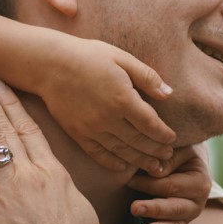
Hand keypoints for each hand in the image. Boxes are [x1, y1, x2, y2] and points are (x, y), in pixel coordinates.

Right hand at [39, 35, 176, 174]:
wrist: (49, 63)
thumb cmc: (88, 56)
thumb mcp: (122, 58)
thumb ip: (147, 77)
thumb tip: (169, 93)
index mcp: (123, 99)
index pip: (151, 124)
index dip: (164, 135)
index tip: (173, 139)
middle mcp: (108, 118)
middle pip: (139, 141)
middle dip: (156, 151)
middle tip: (168, 157)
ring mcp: (91, 128)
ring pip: (121, 151)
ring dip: (139, 161)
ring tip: (153, 167)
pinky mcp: (77, 133)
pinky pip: (98, 154)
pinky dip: (112, 163)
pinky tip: (123, 167)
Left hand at [128, 144, 211, 223]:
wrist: (188, 164)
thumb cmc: (180, 154)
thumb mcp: (179, 149)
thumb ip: (168, 159)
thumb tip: (154, 171)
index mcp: (200, 182)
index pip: (171, 185)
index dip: (149, 183)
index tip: (128, 179)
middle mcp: (198, 202)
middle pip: (174, 207)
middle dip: (154, 209)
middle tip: (134, 208)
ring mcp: (188, 216)